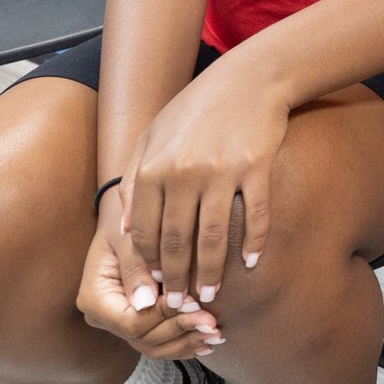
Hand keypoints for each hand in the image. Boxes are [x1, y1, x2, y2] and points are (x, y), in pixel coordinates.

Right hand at [77, 192, 224, 358]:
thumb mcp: (129, 236)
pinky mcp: (134, 324)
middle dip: (181, 332)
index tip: (196, 305)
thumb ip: (136, 266)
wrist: (127, 219)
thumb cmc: (129, 221)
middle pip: (143, 338)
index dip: (166, 317)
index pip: (132, 321)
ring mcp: (117, 324)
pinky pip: (157, 343)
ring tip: (217, 336)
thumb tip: (146, 302)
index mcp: (95, 297)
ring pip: (152, 346)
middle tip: (215, 325)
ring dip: (186, 343)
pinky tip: (207, 341)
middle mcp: (102, 317)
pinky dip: (182, 343)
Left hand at [124, 61, 283, 310]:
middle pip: (178, 242)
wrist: (248, 78)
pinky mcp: (255, 168)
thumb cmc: (196, 110)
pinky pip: (254, 216)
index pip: (147, 233)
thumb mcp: (152, 138)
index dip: (150, 267)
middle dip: (177, 280)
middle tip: (180, 304)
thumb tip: (128, 232)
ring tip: (210, 294)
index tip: (154, 289)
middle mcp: (183, 173)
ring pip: (214, 237)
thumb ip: (135, 183)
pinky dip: (253, 243)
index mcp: (153, 168)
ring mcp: (221, 172)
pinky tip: (251, 262)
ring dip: (212, 272)